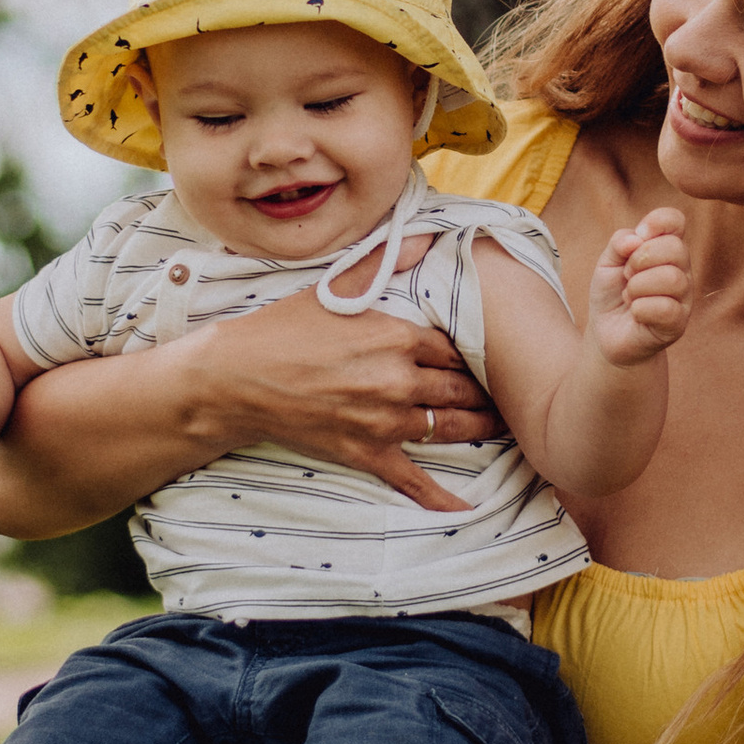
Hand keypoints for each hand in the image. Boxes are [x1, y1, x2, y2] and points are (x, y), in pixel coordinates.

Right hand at [190, 286, 497, 511]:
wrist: (235, 380)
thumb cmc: (281, 329)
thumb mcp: (333, 288)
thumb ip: (384, 262)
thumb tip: (428, 234)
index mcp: (396, 337)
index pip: (455, 346)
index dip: (473, 351)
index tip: (490, 355)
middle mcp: (398, 381)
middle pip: (460, 388)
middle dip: (486, 391)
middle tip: (508, 393)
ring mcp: (384, 422)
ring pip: (448, 427)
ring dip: (478, 428)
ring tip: (499, 427)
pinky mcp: (366, 454)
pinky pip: (412, 480)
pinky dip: (440, 498)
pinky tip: (465, 509)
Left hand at [587, 206, 691, 366]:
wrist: (606, 332)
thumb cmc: (612, 293)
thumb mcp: (607, 262)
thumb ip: (620, 242)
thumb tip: (637, 239)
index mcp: (666, 249)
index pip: (675, 220)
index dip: (656, 222)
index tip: (638, 236)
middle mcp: (681, 269)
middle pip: (675, 248)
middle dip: (640, 259)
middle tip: (627, 276)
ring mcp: (683, 297)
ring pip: (672, 279)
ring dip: (638, 286)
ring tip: (629, 296)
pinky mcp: (678, 324)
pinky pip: (666, 308)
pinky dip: (641, 308)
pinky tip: (635, 313)